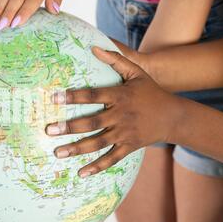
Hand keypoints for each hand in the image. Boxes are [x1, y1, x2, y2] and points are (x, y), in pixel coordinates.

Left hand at [46, 47, 181, 176]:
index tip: (53, 98)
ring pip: (98, 143)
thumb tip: (94, 47)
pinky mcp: (129, 147)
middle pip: (91, 123)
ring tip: (58, 153)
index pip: (92, 96)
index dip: (73, 97)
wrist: (173, 116)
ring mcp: (125, 133)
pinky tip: (81, 173)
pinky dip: (97, 167)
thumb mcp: (136, 72)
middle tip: (49, 130)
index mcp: (119, 96)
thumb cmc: (150, 92)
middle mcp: (120, 116)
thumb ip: (116, 60)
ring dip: (77, 149)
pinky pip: (112, 159)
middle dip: (69, 127)